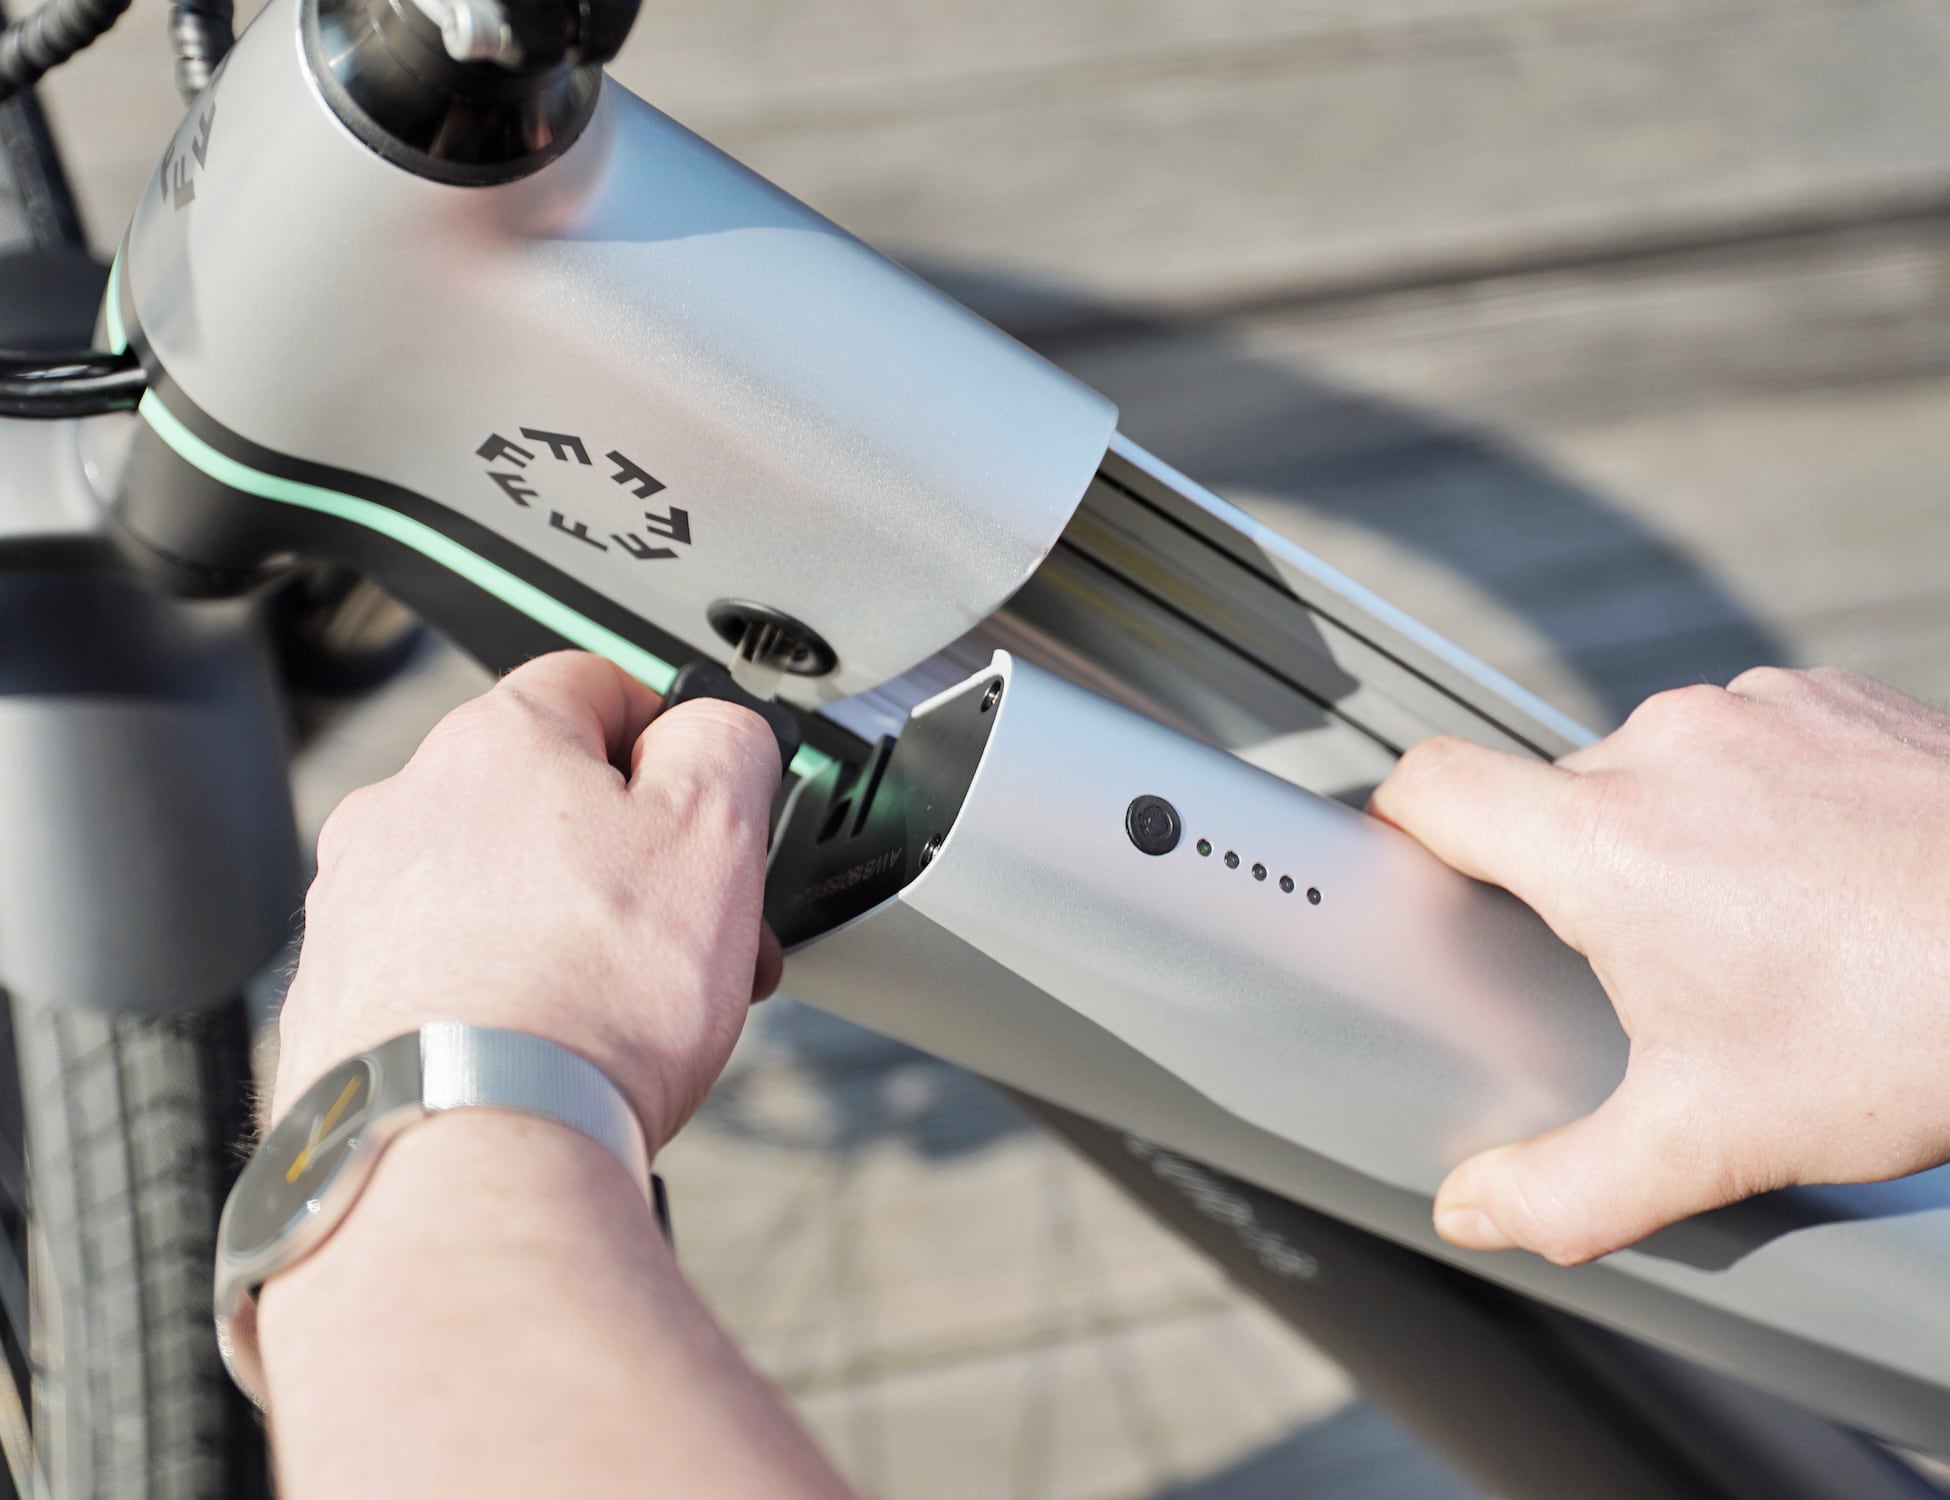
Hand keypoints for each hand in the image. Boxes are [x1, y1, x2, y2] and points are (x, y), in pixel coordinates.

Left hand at [275, 651, 784, 1157]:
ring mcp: (357, 909)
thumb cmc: (587, 1003)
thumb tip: (712, 728)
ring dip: (569, 929)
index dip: (671, 740)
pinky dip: (501, 997)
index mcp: (493, 744)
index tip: (708, 806)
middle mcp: (403, 810)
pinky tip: (551, 1052)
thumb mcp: (718, 831)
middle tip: (698, 936)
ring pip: (495, 889)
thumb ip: (726, 742)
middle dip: (632, 859)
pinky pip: (443, 972)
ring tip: (631, 1011)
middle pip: (546, 801)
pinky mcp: (336, 1005)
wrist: (467, 1158)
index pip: (595, 684)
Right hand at [1369, 667, 1949, 1264]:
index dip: (1400, 825)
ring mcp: (1756, 709)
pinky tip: (1822, 876)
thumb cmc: (1910, 1028)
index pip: (1432, 784)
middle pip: (1551, 797)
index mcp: (1605, 842)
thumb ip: (1567, 1187)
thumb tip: (1474, 1212)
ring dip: (1672, 835)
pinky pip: (1743, 744)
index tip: (1416, 869)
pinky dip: (1756, 800)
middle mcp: (1665, 747)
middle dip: (1576, 876)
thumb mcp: (1717, 1138)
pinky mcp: (1833, 696)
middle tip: (1652, 967)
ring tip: (1758, 927)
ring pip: (1652, 770)